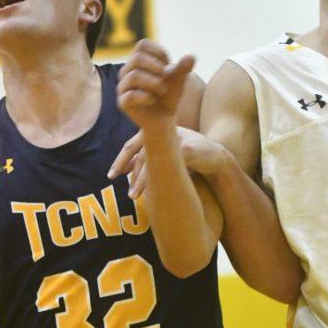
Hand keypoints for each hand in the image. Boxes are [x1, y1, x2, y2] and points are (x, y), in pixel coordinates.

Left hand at [108, 125, 228, 197]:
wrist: (216, 159)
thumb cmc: (188, 157)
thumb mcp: (165, 155)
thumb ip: (146, 157)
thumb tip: (124, 167)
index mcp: (157, 131)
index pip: (132, 145)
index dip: (120, 160)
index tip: (111, 176)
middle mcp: (165, 132)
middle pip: (138, 151)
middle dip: (125, 168)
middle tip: (115, 183)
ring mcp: (176, 139)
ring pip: (152, 160)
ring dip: (140, 180)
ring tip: (133, 196)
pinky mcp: (187, 149)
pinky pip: (169, 165)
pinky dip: (159, 180)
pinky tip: (153, 191)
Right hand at [117, 40, 194, 128]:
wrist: (163, 119)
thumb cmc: (168, 96)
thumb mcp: (178, 80)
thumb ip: (183, 68)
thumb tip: (191, 57)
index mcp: (138, 62)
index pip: (142, 45)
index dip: (159, 53)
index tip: (168, 66)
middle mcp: (127, 72)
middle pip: (137, 58)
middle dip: (157, 68)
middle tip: (166, 78)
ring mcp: (123, 87)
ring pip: (134, 76)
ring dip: (154, 83)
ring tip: (163, 90)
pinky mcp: (123, 103)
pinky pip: (130, 96)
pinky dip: (146, 97)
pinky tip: (153, 100)